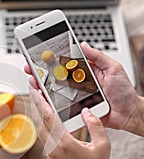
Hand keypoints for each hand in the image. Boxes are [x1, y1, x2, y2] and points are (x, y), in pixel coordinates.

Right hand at [25, 42, 143, 135]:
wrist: (128, 113)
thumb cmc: (123, 92)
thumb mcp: (113, 68)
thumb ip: (98, 56)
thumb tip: (83, 45)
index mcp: (85, 71)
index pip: (65, 63)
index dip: (52, 59)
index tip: (40, 55)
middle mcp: (78, 83)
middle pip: (56, 76)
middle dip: (41, 71)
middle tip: (30, 68)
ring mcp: (75, 95)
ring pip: (55, 90)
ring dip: (42, 85)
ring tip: (34, 81)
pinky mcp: (76, 108)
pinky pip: (61, 104)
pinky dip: (50, 101)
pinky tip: (42, 97)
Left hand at [29, 86, 111, 158]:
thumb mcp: (102, 146)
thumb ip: (95, 125)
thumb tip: (86, 111)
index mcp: (64, 143)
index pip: (48, 117)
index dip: (40, 101)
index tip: (34, 90)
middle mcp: (53, 147)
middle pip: (39, 120)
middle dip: (35, 103)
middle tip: (33, 89)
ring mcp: (49, 152)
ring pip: (39, 128)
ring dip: (37, 113)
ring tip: (37, 100)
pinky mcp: (50, 156)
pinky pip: (42, 136)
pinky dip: (41, 123)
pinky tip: (44, 118)